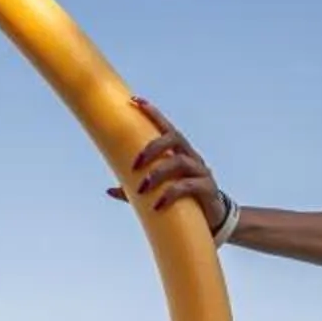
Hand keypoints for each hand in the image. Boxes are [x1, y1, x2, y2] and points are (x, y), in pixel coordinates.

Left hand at [107, 97, 222, 228]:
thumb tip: (109, 190)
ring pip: (180, 162)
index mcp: (179, 153)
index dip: (152, 113)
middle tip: (135, 164)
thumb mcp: (156, 193)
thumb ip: (135, 191)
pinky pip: (189, 186)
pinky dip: (171, 194)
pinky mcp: (207, 189)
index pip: (166, 127)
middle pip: (174, 138)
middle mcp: (191, 157)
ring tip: (143, 188)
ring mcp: (201, 171)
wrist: (212, 219)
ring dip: (158, 173)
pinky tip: (158, 205)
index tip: (134, 102)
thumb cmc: (183, 201)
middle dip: (153, 147)